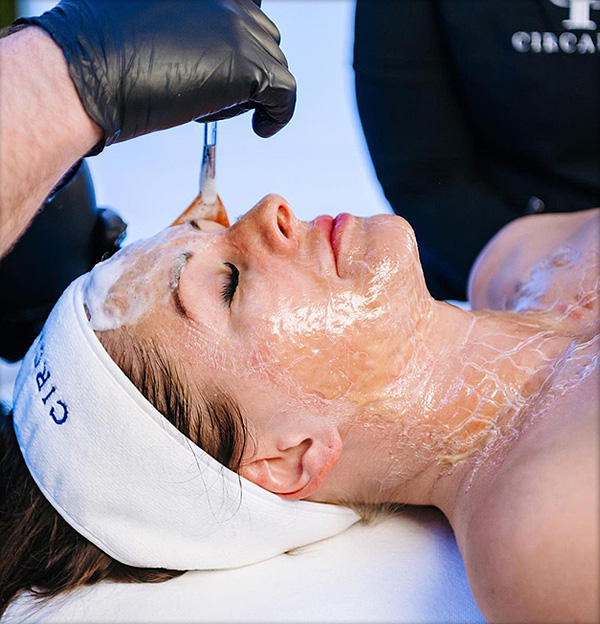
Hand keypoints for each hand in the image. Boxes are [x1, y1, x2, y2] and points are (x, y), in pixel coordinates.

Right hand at [17, 0, 295, 149]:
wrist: (91, 73)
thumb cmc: (104, 50)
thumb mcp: (150, 18)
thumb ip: (186, 23)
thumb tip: (205, 47)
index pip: (245, 9)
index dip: (239, 43)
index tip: (226, 66)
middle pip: (262, 37)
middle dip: (243, 68)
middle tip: (210, 91)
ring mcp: (242, 28)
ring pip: (272, 66)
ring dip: (250, 91)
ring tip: (212, 105)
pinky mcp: (250, 66)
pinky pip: (285, 96)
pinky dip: (277, 116)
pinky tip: (261, 128)